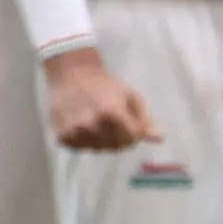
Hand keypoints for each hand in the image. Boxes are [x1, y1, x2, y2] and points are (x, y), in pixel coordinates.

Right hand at [40, 47, 159, 151]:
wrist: (71, 74)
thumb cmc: (104, 83)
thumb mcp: (129, 95)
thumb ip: (144, 119)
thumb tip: (159, 139)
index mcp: (112, 113)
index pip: (132, 138)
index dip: (135, 132)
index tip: (131, 124)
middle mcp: (92, 125)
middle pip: (116, 147)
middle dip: (120, 138)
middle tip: (114, 124)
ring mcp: (76, 133)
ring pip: (99, 149)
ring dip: (102, 141)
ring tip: (98, 124)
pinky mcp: (63, 137)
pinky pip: (81, 148)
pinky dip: (86, 141)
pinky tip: (85, 127)